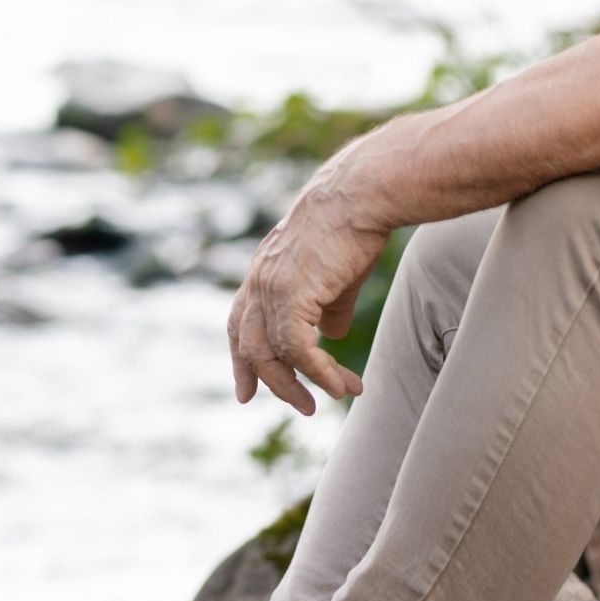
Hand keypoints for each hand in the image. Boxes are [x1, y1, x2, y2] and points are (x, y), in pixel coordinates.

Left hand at [226, 175, 384, 415]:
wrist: (360, 194)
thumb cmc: (353, 226)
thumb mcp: (335, 272)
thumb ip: (328, 306)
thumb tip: (331, 336)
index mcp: (262, 273)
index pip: (239, 324)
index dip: (241, 359)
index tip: (246, 392)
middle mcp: (258, 282)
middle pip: (248, 347)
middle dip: (270, 382)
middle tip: (300, 406)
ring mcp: (270, 289)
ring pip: (272, 355)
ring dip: (299, 384)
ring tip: (327, 400)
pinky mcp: (292, 295)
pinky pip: (299, 350)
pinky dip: (318, 373)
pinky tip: (340, 385)